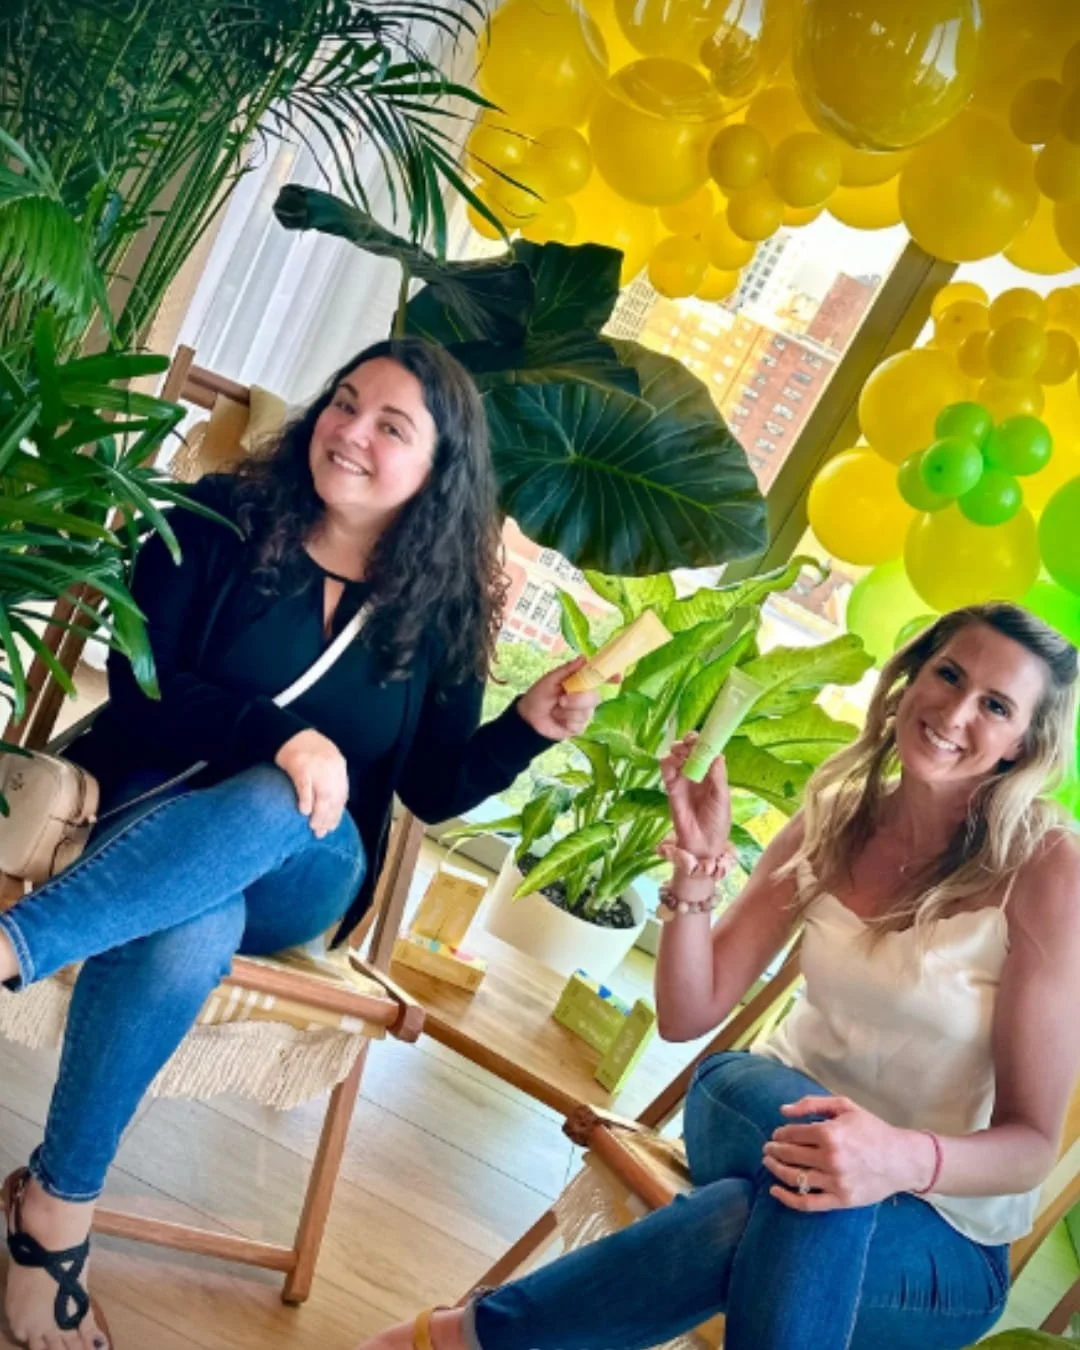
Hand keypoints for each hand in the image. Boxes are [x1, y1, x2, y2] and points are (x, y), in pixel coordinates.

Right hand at [275, 729, 349, 837]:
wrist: (288, 731)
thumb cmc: (305, 749)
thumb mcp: (325, 760)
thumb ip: (330, 778)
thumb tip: (330, 803)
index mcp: (338, 766)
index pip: (342, 794)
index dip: (338, 813)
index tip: (333, 826)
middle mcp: (331, 767)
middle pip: (334, 798)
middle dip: (329, 818)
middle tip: (322, 832)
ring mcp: (316, 766)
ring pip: (323, 796)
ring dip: (320, 815)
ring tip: (314, 828)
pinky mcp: (300, 766)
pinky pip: (305, 787)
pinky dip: (306, 801)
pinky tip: (303, 812)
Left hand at [516, 656, 604, 740]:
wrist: (529, 717)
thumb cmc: (539, 695)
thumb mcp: (550, 679)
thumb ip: (567, 670)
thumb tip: (584, 658)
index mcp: (581, 682)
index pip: (601, 678)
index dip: (611, 677)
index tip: (617, 677)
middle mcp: (586, 697)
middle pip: (595, 697)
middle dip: (578, 699)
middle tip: (561, 699)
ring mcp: (584, 712)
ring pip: (586, 712)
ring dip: (567, 711)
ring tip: (555, 709)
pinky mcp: (579, 727)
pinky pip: (579, 724)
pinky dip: (566, 721)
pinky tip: (558, 719)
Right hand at [659, 732, 732, 861]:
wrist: (703, 843)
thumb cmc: (718, 821)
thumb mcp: (722, 797)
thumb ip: (718, 775)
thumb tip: (717, 754)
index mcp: (713, 773)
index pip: (707, 751)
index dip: (703, 741)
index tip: (701, 737)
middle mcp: (698, 773)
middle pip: (690, 750)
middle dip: (688, 743)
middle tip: (688, 744)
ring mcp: (684, 779)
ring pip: (677, 757)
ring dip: (677, 750)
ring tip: (681, 754)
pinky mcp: (671, 788)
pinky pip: (666, 771)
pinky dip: (666, 762)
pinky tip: (671, 762)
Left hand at [762, 1095, 936, 1210]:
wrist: (902, 1160)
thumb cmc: (872, 1130)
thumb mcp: (845, 1107)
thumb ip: (812, 1104)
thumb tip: (783, 1111)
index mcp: (830, 1134)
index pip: (792, 1134)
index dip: (780, 1134)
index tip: (777, 1134)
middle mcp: (830, 1159)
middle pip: (790, 1155)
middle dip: (774, 1151)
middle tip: (768, 1149)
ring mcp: (835, 1182)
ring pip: (794, 1177)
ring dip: (776, 1170)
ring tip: (769, 1164)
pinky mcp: (841, 1200)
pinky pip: (807, 1203)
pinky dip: (787, 1198)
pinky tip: (775, 1191)